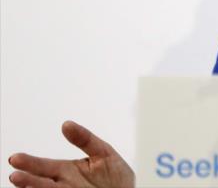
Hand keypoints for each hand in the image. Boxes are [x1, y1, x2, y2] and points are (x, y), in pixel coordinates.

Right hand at [8, 120, 133, 187]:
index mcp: (67, 170)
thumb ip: (86, 139)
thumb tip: (66, 124)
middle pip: (42, 182)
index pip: (45, 166)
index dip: (30, 162)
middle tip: (15, 176)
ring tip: (21, 185)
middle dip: (27, 179)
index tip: (16, 158)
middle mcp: (64, 185)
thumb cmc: (115, 177)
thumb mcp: (104, 153)